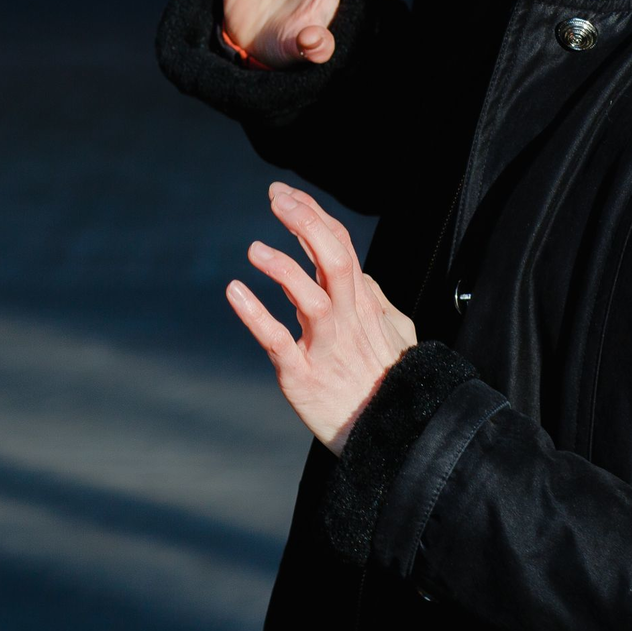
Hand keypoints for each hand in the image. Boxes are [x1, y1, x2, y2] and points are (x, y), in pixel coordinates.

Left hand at [226, 183, 418, 453]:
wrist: (395, 435)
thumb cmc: (392, 382)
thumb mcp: (395, 334)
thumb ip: (375, 300)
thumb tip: (361, 274)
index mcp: (361, 305)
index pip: (340, 247)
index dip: (313, 216)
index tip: (285, 195)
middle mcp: (346, 320)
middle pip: (333, 260)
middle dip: (306, 224)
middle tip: (276, 199)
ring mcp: (325, 349)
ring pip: (311, 299)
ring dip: (285, 270)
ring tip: (255, 248)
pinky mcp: (303, 378)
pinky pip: (279, 343)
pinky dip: (256, 317)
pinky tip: (235, 291)